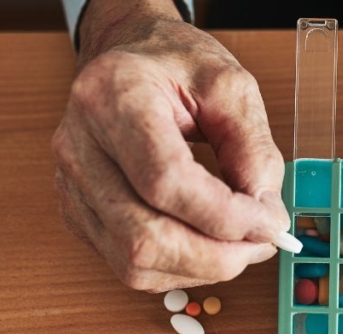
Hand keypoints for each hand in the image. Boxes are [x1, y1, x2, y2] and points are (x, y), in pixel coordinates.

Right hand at [52, 0, 289, 291]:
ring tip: (241, 245)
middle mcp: (79, 145)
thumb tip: (265, 217)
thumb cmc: (176, 65)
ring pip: (134, 262)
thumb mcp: (232, 87)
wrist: (129, 55)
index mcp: (113, 97)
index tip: (270, 222)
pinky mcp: (78, 213)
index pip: (164, 180)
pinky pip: (128, 266)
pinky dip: (179, 269)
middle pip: (143, 236)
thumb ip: (254, 150)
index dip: (224, 215)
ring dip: (200, 268)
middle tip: (263, 242)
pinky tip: (208, 247)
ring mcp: (72, 185)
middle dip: (216, 256)